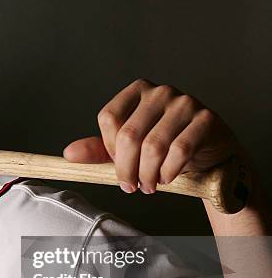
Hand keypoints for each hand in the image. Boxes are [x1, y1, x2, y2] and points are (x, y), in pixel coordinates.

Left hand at [63, 78, 239, 193]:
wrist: (209, 154)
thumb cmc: (166, 147)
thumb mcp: (129, 148)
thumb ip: (99, 149)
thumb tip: (69, 154)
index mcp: (137, 91)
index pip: (108, 118)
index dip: (109, 148)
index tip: (118, 165)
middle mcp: (160, 92)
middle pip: (129, 134)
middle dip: (126, 168)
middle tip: (131, 186)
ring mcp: (184, 103)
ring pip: (154, 146)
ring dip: (147, 174)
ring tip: (148, 185)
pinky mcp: (205, 119)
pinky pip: (179, 150)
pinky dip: (168, 171)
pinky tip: (166, 178)